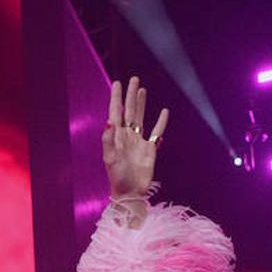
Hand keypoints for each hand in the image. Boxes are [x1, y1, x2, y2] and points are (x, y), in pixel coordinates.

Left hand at [103, 76, 168, 200]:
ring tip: (142, 90)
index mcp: (116, 137)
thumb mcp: (110, 159)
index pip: (115, 113)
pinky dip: (161, 122)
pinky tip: (164, 112)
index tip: (117, 83)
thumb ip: (108, 140)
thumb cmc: (117, 178)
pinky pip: (156, 132)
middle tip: (133, 79)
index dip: (116, 98)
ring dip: (141, 104)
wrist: (130, 193)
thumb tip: (109, 122)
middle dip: (130, 95)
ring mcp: (138, 142)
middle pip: (129, 111)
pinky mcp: (149, 150)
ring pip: (140, 117)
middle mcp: (127, 136)